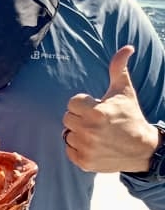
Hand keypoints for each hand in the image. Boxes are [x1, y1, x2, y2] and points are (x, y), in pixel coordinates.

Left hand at [62, 46, 159, 172]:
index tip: (97, 108)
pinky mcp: (84, 162)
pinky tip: (93, 145)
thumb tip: (127, 47)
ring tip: (96, 133)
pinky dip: (78, 149)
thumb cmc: (130, 117)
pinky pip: (69, 151)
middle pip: (67, 118)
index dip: (84, 104)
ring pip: (67, 135)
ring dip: (78, 133)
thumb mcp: (125, 91)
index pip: (72, 103)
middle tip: (96, 121)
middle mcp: (89, 131)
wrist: (142, 148)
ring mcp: (86, 148)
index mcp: (96, 112)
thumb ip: (119, 68)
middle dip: (80, 118)